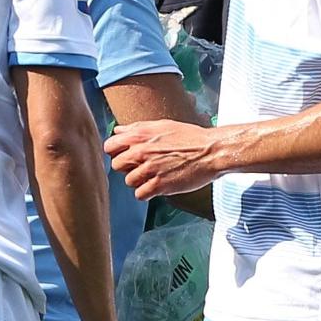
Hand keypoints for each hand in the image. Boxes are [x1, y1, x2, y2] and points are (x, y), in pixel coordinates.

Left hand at [106, 119, 226, 200]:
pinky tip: (157, 186)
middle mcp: (142, 151)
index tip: (126, 156)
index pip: (109, 146)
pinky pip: (140, 195)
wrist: (211, 151)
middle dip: (127, 168)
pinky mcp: (160, 185)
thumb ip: (137, 128)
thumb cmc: (190, 137)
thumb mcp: (162, 125)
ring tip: (154, 176)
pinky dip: (147, 193)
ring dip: (139, 181)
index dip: (116, 152)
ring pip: (128, 181)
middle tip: (141, 167)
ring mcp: (150, 169)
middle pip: (116, 166)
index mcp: (140, 135)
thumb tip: (118, 131)